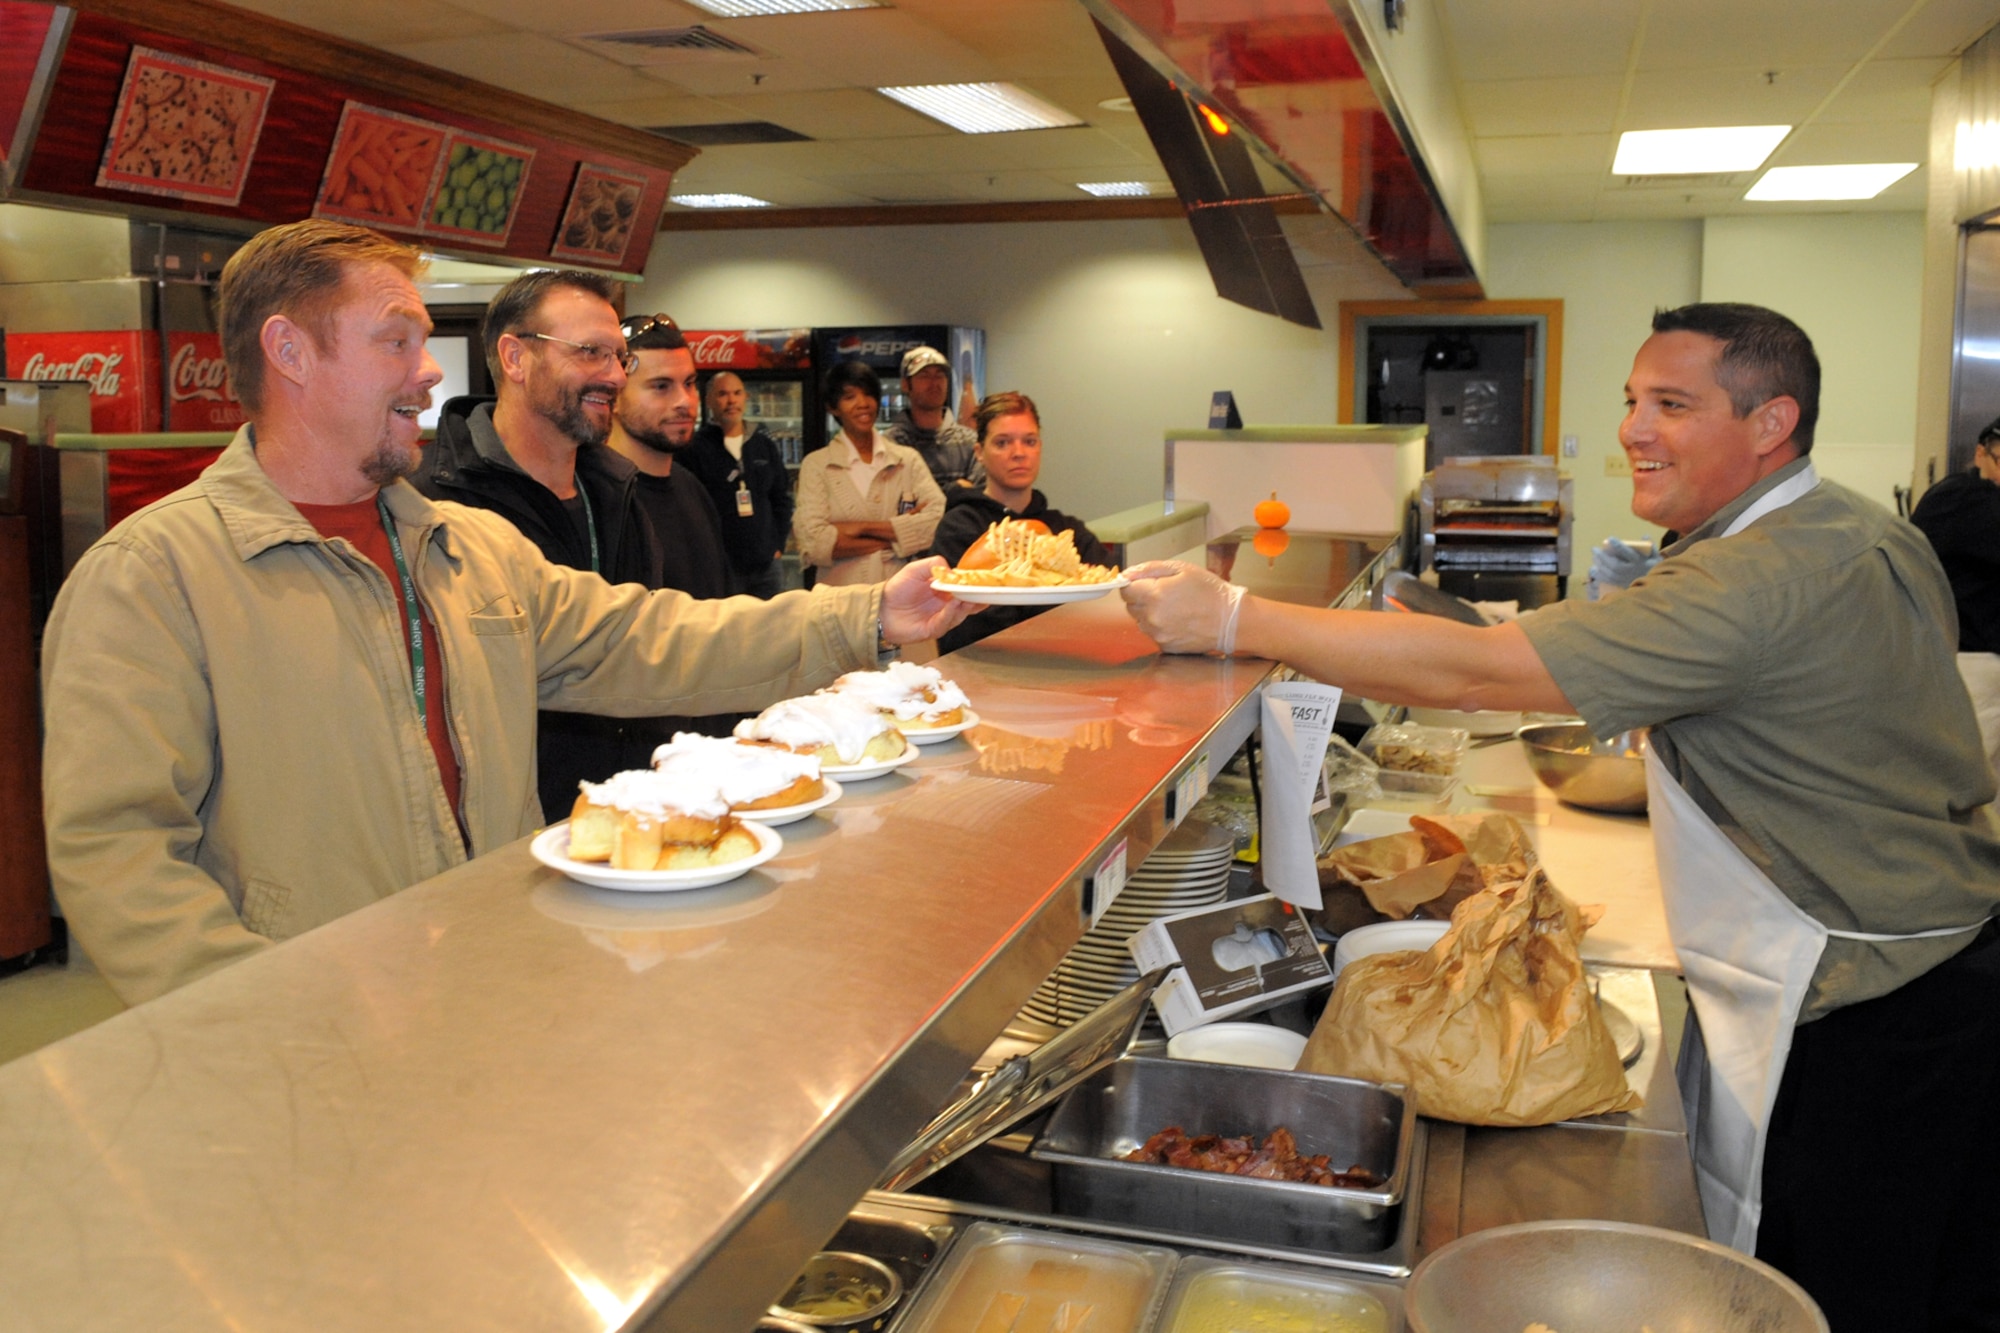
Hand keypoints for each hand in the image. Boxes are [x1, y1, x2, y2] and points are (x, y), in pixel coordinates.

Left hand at [880, 557, 976, 642]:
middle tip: (984, 591)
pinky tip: (954, 604)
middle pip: (968, 604)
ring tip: (967, 596)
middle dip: (977, 598)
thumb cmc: (898, 589)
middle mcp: (946, 606)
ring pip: (960, 614)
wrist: (881, 608)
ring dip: (965, 605)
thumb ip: (934, 564)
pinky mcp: (933, 629)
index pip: (966, 589)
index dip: (976, 586)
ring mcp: (941, 618)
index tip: (985, 581)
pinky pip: (946, 622)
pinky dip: (951, 613)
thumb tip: (953, 572)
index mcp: (945, 591)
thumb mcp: (915, 569)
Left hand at [1120, 560, 1247, 653]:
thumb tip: (1126, 573)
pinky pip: (1153, 634)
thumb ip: (1150, 569)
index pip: (1125, 590)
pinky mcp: (1165, 647)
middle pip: (1131, 606)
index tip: (1146, 583)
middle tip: (1166, 594)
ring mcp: (1158, 635)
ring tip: (1174, 608)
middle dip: (1143, 598)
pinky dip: (1160, 627)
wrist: (1231, 621)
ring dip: (1150, 613)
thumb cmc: (1210, 591)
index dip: (1134, 585)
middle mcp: (1152, 617)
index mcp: (1154, 595)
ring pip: (1141, 621)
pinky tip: (1178, 621)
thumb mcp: (1182, 568)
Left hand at [1588, 538, 1658, 597]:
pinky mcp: (1621, 585)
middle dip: (1603, 557)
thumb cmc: (1653, 567)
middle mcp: (1632, 571)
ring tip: (1594, 556)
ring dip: (1600, 565)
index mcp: (1640, 561)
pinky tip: (1594, 569)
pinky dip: (1600, 575)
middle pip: (1615, 564)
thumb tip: (1645, 536)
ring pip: (1610, 573)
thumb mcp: (1655, 556)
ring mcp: (1626, 579)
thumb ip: (1650, 546)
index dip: (1619, 546)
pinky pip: (1608, 581)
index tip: (1610, 538)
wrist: (1655, 585)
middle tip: (1594, 549)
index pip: (1628, 553)